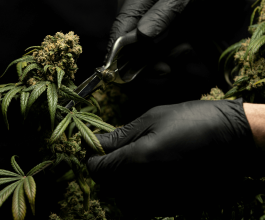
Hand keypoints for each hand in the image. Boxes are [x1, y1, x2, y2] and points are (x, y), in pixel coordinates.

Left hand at [86, 98, 256, 216]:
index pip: (98, 170)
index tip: (96, 146)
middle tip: (117, 148)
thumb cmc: (190, 120)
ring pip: (124, 197)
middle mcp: (147, 186)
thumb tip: (96, 143)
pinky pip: (144, 204)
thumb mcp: (152, 119)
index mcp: (139, 160)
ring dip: (122, 179)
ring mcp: (161, 199)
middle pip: (109, 185)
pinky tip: (150, 170)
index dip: (93, 157)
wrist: (230, 137)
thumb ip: (121, 136)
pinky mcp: (174, 205)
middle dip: (107, 166)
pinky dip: (138, 189)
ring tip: (134, 158)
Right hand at [105, 0, 218, 59]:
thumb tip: (141, 36)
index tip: (137, 72)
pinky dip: (166, 52)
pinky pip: (151, 47)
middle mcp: (130, 10)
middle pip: (128, 46)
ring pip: (141, 50)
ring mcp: (137, 19)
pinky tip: (182, 46)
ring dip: (162, 56)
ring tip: (185, 49)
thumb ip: (161, 15)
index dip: (121, 56)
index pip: (118, 32)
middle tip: (170, 66)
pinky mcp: (146, 26)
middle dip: (150, 60)